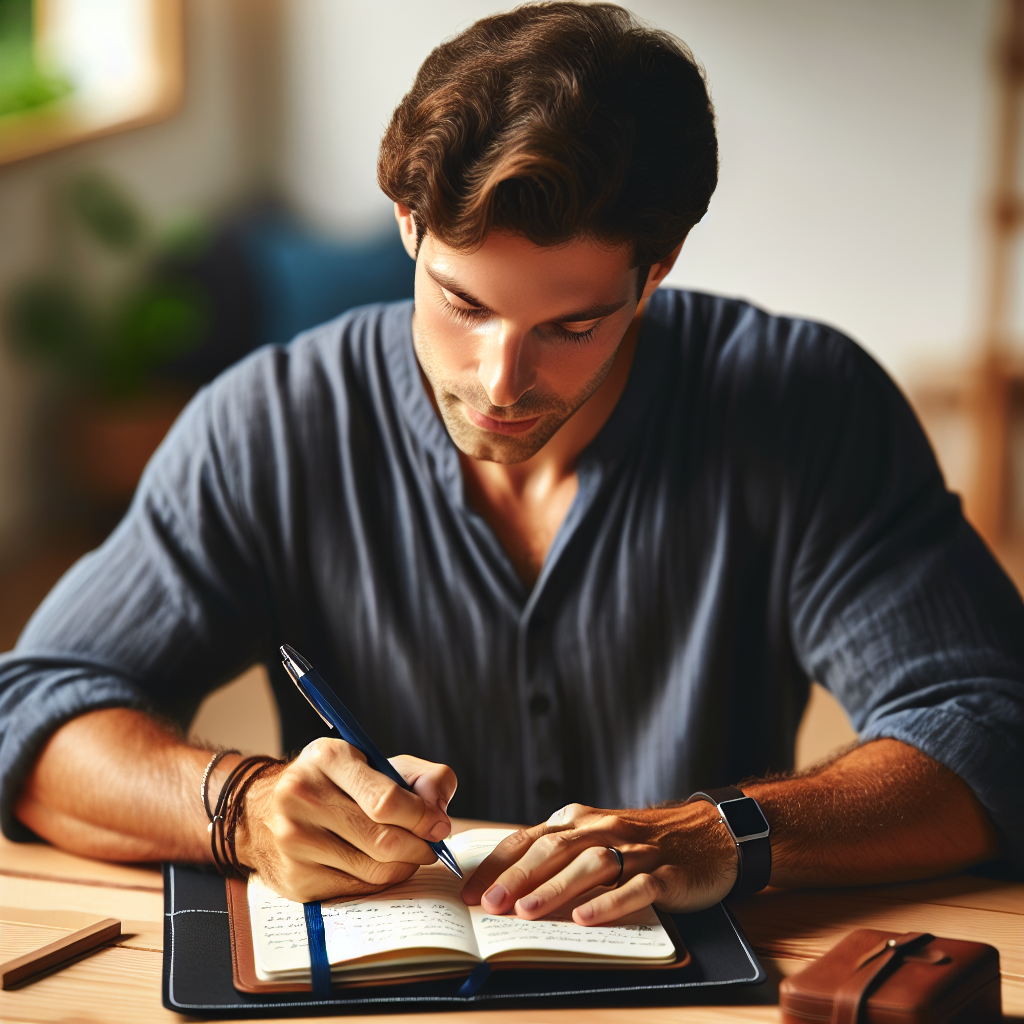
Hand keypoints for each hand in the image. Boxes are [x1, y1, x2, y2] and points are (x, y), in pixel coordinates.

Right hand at [234, 738, 456, 901]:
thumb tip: (438, 812)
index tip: (438, 825)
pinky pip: (358, 889)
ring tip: (407, 852)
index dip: (421, 817)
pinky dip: (379, 880)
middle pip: (383, 840)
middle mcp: (302, 797)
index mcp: (327, 758)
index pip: (385, 800)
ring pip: (374, 869)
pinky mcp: (295, 879)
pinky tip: (376, 864)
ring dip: (404, 865)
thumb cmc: (334, 783)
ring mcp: (294, 841)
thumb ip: (422, 777)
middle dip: (419, 846)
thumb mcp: (375, 762)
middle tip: (430, 844)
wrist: (265, 809)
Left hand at [461, 801, 737, 924]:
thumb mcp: (594, 839)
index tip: (469, 892)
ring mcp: (636, 850)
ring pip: (590, 866)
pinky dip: (608, 903)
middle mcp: (603, 830)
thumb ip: (556, 856)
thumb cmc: (639, 843)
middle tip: (487, 905)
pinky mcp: (665, 873)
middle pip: (554, 851)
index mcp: (579, 821)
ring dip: (555, 888)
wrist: (707, 834)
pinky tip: (585, 919)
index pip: (529, 840)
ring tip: (525, 912)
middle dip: (517, 878)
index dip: (498, 866)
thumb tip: (502, 887)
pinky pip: (635, 887)